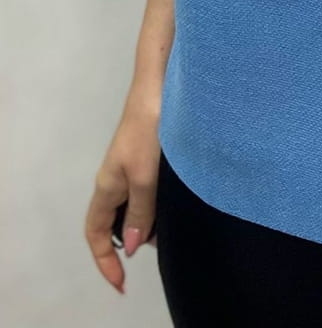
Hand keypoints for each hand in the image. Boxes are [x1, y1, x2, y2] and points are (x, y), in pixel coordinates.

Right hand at [85, 91, 161, 295]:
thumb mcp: (145, 175)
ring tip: (177, 224)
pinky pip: (150, 190)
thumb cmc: (151, 129)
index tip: (122, 283)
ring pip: (136, 206)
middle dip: (134, 240)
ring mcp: (133, 165)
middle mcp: (117, 178)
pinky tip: (181, 200)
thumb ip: (140, 211)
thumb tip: (130, 245)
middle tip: (164, 245)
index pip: (95, 233)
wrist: (162, 84)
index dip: (105, 261)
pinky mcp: (150, 154)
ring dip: (152, 220)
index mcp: (108, 185)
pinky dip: (161, 203)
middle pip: (116, 222)